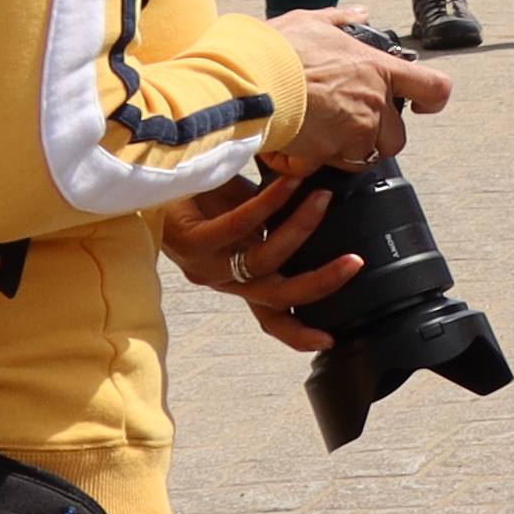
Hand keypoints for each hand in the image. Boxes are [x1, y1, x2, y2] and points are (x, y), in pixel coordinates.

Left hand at [167, 168, 362, 351]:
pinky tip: (291, 183)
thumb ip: (281, 225)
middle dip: (320, 283)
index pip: (270, 316)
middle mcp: (222, 277)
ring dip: (301, 228)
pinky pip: (239, 226)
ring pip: (262, 261)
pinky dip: (271, 203)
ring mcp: (203, 263)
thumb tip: (332, 210)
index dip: (297, 333)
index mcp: (238, 278)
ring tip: (323, 197)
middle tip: (355, 263)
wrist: (158, 173)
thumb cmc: (205, 193)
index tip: (330, 340)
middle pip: (275, 296)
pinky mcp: (189, 241)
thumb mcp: (252, 215)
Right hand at [268, 8, 447, 177]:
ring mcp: (352, 133)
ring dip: (342, 151)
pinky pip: (323, 168)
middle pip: (396, 138)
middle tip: (348, 126)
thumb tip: (359, 14)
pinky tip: (290, 147)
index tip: (422, 105)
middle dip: (376, 137)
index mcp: (378, 70)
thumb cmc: (276, 51)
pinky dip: (308, 163)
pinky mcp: (324, 155)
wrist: (243, 82)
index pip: (434, 87)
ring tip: (315, 135)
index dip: (432, 100)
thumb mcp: (311, 23)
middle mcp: (373, 104)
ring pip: (361, 157)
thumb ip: (341, 20)